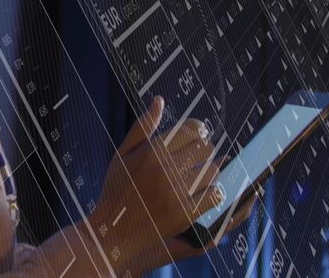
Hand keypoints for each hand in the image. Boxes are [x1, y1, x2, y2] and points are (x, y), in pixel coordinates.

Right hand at [85, 97, 248, 273]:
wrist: (114, 228)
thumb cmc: (117, 187)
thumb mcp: (123, 153)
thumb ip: (143, 126)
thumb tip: (160, 100)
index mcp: (153, 151)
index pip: (191, 129)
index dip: (198, 129)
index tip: (197, 134)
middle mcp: (167, 169)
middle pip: (205, 148)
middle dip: (205, 149)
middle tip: (198, 155)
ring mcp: (179, 192)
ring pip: (212, 170)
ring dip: (210, 169)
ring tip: (200, 173)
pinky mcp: (187, 212)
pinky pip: (215, 195)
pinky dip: (214, 191)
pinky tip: (205, 191)